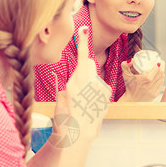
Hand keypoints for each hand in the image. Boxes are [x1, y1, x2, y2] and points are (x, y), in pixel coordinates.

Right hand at [51, 27, 110, 146]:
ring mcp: (99, 91)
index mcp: (74, 83)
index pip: (82, 57)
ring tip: (82, 102)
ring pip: (93, 77)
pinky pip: (99, 89)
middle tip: (77, 83)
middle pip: (88, 64)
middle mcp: (88, 84)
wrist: (79, 138)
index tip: (84, 29)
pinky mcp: (105, 96)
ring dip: (88, 85)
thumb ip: (64, 92)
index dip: (83, 42)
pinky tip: (89, 106)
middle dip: (83, 67)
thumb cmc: (65, 123)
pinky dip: (94, 94)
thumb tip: (66, 88)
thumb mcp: (60, 104)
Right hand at [120, 59, 164, 101]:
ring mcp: (153, 90)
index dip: (160, 63)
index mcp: (144, 79)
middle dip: (162, 66)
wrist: (131, 100)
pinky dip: (161, 79)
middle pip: (161, 73)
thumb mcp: (125, 75)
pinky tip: (159, 76)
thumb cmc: (129, 87)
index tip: (158, 60)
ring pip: (162, 78)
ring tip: (160, 69)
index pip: (157, 69)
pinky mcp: (155, 94)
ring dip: (162, 72)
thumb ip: (125, 65)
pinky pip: (161, 84)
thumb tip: (131, 60)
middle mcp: (150, 85)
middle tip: (160, 63)